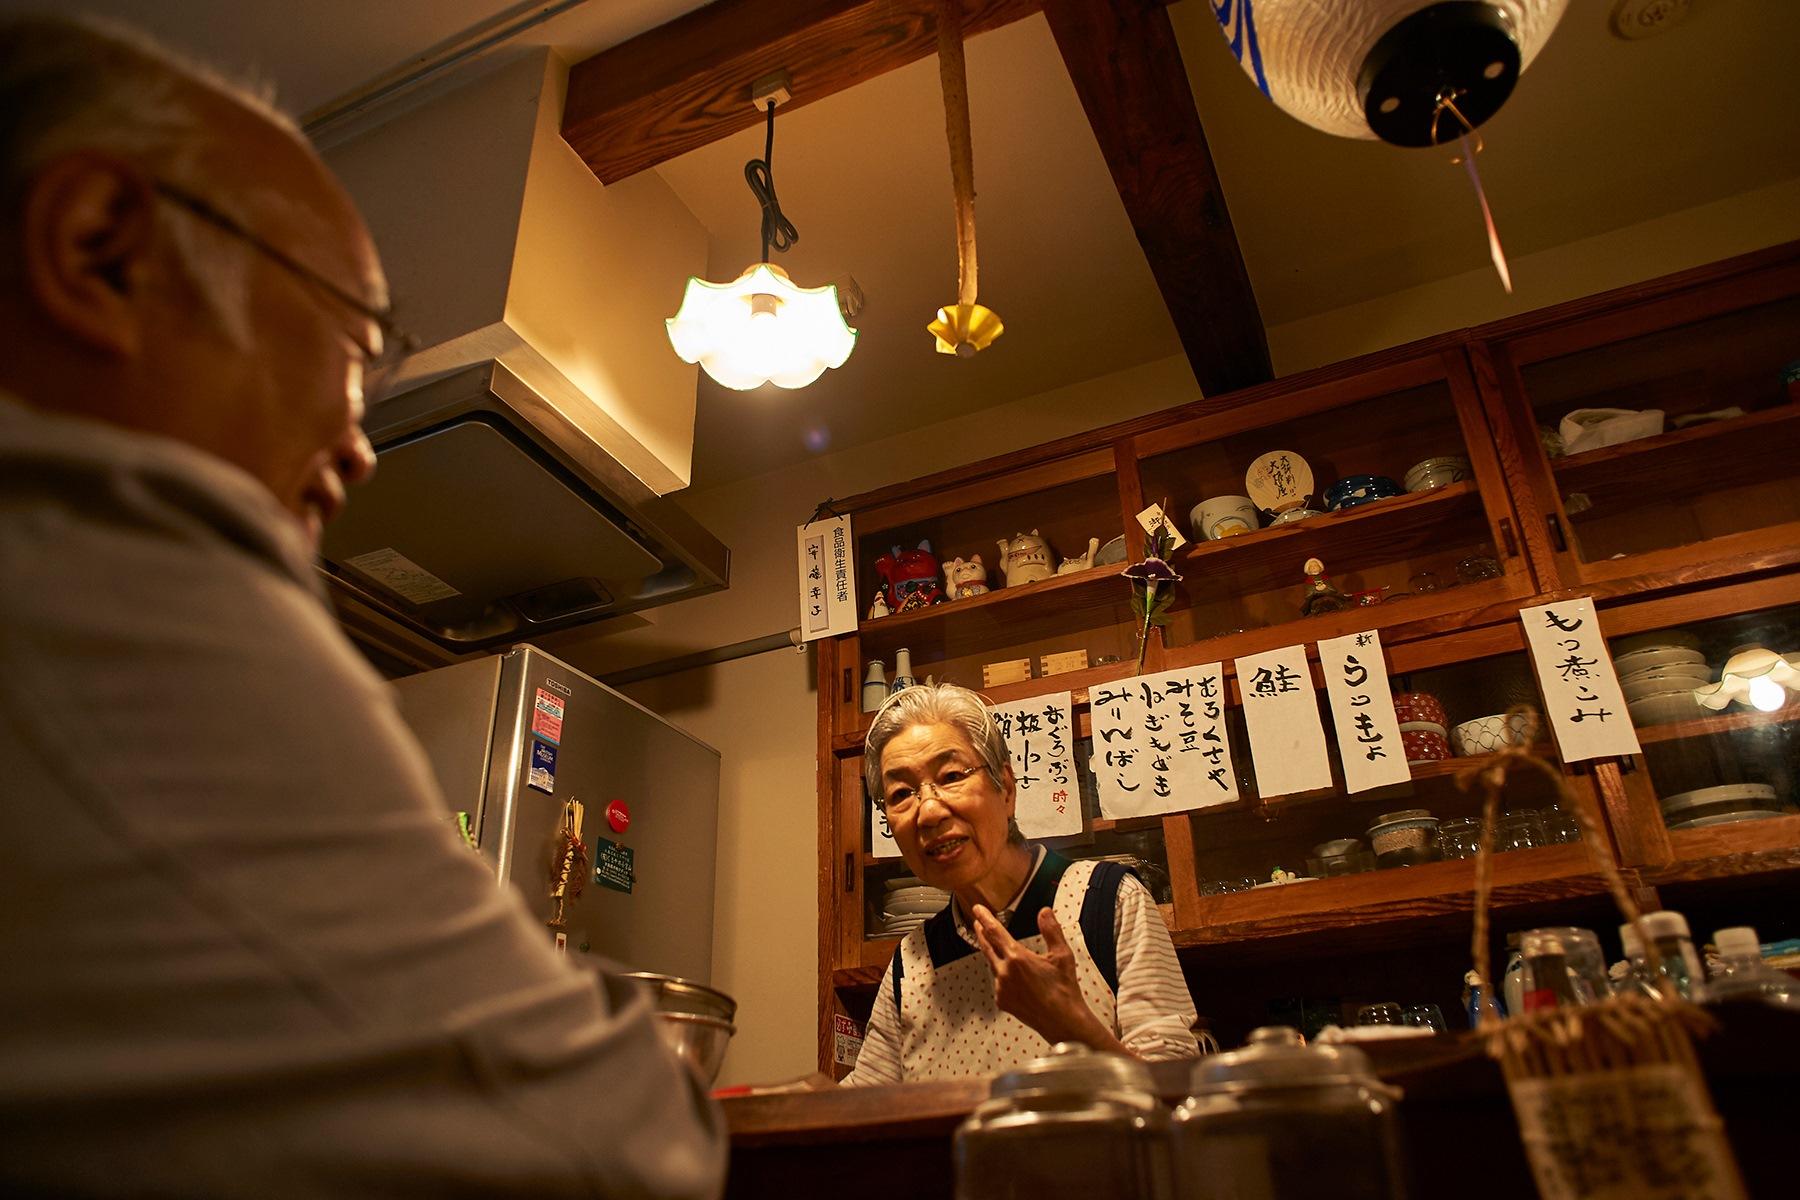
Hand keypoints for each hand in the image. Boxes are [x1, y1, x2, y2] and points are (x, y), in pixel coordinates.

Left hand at [971, 904, 1124, 1052]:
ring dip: (993, 953)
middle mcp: (1005, 973)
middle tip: (978, 923)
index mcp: (1017, 958)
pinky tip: (1010, 975)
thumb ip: (1051, 930)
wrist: (1063, 1021)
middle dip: (982, 933)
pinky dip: (1002, 974)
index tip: (977, 909)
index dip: (985, 918)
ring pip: (993, 965)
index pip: (995, 932)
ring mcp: (1002, 988)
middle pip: (988, 947)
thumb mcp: (1062, 955)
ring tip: (995, 946)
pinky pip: (998, 982)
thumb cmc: (1064, 991)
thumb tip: (1044, 912)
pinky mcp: (1003, 1001)